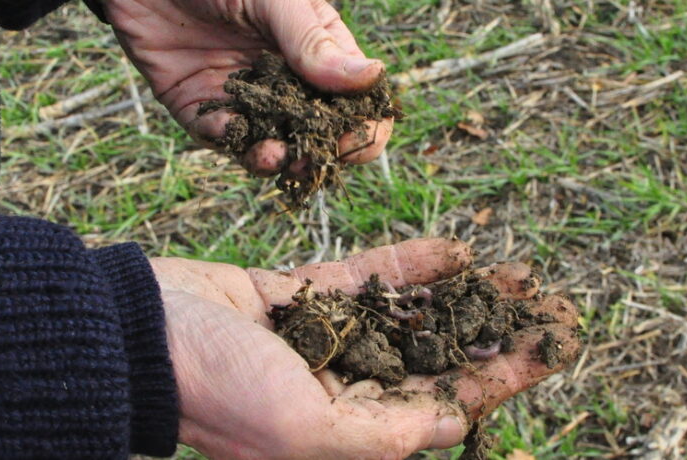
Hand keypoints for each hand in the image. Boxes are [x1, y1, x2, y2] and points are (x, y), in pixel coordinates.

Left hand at [103, 0, 393, 175]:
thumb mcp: (276, 2)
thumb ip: (315, 43)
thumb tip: (372, 78)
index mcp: (320, 51)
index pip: (357, 101)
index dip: (362, 126)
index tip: (352, 137)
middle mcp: (287, 80)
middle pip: (316, 133)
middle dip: (316, 153)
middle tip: (309, 159)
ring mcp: (245, 97)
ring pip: (270, 144)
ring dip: (275, 159)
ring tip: (274, 158)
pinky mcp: (202, 107)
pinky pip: (221, 137)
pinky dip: (231, 143)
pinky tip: (238, 138)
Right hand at [149, 239, 579, 458]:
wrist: (134, 332)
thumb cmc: (216, 391)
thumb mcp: (304, 432)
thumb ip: (385, 434)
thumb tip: (454, 428)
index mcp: (348, 433)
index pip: (444, 406)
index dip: (504, 378)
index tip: (552, 345)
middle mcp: (340, 391)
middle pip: (438, 360)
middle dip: (494, 334)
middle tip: (546, 304)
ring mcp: (321, 342)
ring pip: (410, 318)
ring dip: (462, 297)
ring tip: (513, 273)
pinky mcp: (297, 299)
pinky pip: (365, 282)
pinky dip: (409, 268)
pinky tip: (456, 250)